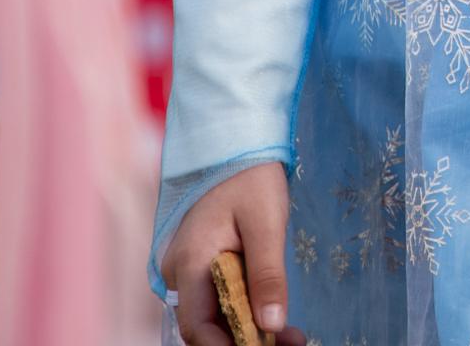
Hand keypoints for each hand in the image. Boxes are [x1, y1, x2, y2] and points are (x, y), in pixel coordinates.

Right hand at [162, 161, 307, 345]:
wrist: (235, 144)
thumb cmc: (251, 178)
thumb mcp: (267, 224)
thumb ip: (268, 275)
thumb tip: (270, 325)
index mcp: (188, 263)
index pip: (197, 326)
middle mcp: (178, 271)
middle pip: (206, 324)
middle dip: (246, 340)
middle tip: (291, 341)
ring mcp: (186, 268)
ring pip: (213, 312)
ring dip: (248, 327)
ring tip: (290, 334)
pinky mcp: (199, 263)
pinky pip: (217, 295)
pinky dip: (244, 308)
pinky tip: (273, 315)